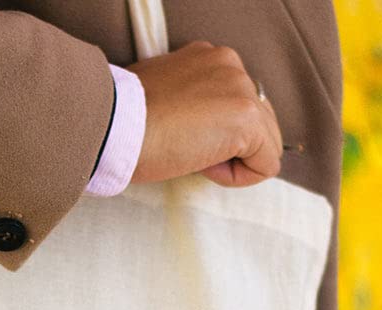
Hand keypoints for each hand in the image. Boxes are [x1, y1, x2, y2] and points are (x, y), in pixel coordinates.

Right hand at [125, 40, 283, 186]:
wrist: (115, 128)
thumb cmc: (124, 122)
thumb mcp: (162, 98)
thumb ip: (191, 103)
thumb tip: (202, 128)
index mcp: (210, 59)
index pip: (237, 103)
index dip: (214, 133)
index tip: (181, 137)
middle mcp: (232, 65)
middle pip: (260, 121)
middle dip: (229, 146)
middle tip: (186, 150)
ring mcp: (243, 90)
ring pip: (267, 143)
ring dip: (232, 160)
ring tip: (191, 155)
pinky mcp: (247, 119)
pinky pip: (265, 164)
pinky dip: (238, 177)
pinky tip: (203, 167)